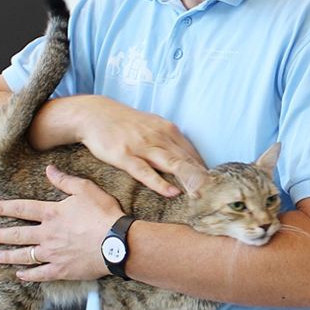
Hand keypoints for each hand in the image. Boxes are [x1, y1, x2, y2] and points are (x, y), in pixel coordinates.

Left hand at [0, 165, 123, 281]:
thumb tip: (49, 169)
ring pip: (24, 255)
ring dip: (8, 255)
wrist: (117, 243)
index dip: (3, 208)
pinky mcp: (61, 270)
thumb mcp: (86, 189)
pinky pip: (39, 274)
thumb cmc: (104, 214)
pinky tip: (20, 274)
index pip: (21, 209)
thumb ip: (65, 180)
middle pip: (17, 234)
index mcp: (52, 213)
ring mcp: (52, 254)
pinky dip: (28, 275)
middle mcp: (47, 234)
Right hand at [71, 96, 206, 196]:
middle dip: (202, 177)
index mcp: (167, 129)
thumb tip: (186, 158)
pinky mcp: (125, 156)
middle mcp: (158, 136)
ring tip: (201, 194)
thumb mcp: (151, 126)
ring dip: (188, 179)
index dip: (204, 169)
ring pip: (171, 164)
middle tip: (215, 194)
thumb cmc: (124, 123)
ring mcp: (142, 146)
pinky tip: (171, 192)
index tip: (215, 186)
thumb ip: (168, 141)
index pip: (191, 152)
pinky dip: (159, 182)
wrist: (94, 114)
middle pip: (186, 159)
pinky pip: (145, 172)